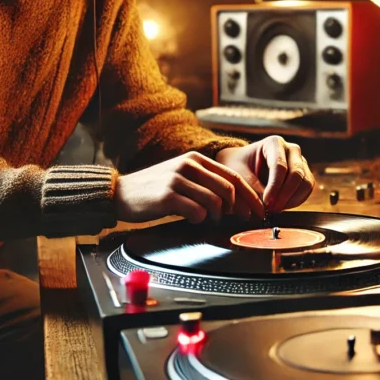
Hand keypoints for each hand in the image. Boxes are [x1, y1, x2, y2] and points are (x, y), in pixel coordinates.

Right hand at [114, 151, 264, 223]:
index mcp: (196, 159)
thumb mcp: (183, 177)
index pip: (233, 176)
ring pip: (215, 201)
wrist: (121, 192)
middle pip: (229, 189)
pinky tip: (192, 219)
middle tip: (240, 220)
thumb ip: (206, 183)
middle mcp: (189, 165)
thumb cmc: (155, 189)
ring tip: (209, 219)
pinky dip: (200, 219)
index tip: (258, 211)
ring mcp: (178, 179)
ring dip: (218, 216)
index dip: (250, 196)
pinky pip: (196, 211)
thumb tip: (237, 203)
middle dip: (240, 208)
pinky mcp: (167, 196)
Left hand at [215, 136, 314, 213]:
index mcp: (274, 143)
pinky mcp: (304, 174)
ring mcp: (300, 161)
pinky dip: (296, 201)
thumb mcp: (239, 174)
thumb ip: (253, 187)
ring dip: (291, 200)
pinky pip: (307, 189)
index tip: (266, 202)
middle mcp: (291, 149)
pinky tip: (281, 206)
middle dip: (284, 195)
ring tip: (274, 209)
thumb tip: (268, 205)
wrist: (243, 164)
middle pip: (296, 174)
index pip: (280, 166)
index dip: (274, 187)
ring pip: (306, 183)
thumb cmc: (238, 166)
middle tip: (271, 210)